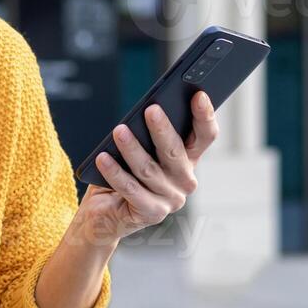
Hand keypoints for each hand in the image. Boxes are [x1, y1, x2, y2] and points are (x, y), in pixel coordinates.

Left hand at [77, 92, 218, 244]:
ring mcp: (171, 199)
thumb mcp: (141, 149)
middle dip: (162, 129)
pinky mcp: (152, 213)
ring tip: (119, 131)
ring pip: (149, 169)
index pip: (205, 135)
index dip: (204, 115)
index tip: (198, 95)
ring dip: (132, 148)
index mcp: (188, 159)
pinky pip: (131, 189)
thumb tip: (147, 110)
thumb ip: (149, 134)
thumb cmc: (125, 172)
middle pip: (175, 151)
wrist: (106, 212)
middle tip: (150, 109)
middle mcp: (185, 180)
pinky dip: (115, 172)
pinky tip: (103, 158)